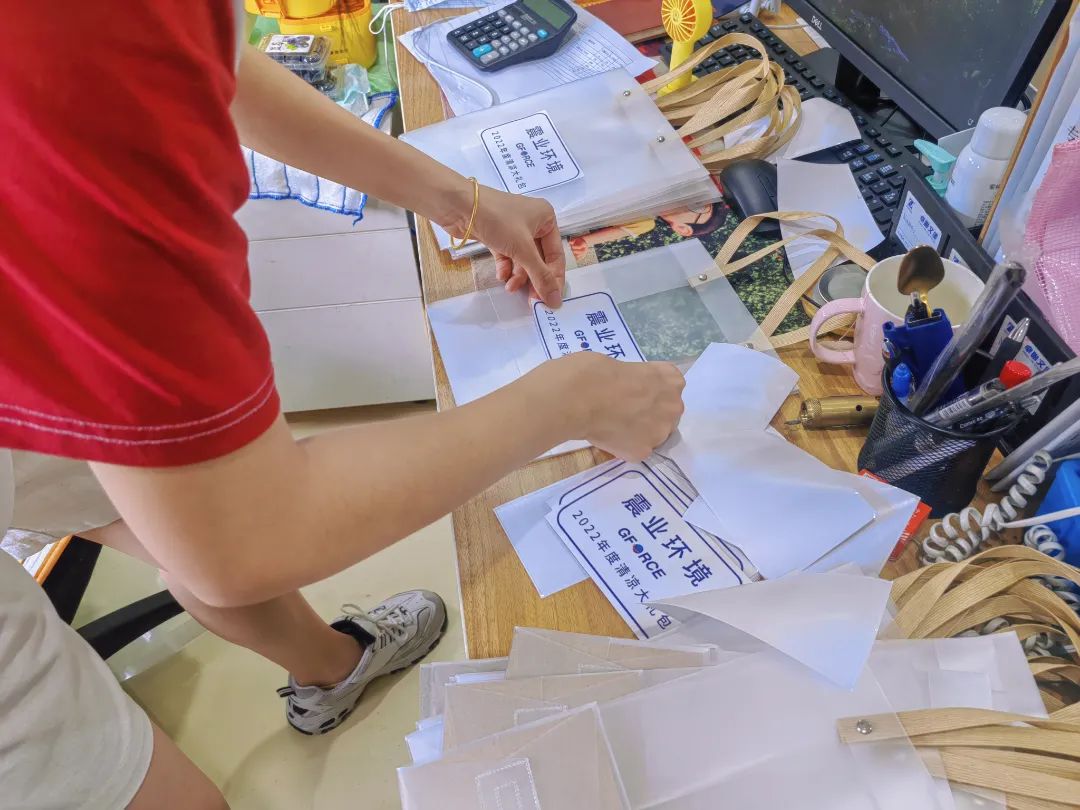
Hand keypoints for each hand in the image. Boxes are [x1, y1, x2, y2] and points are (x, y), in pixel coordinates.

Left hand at [448, 184, 564, 307]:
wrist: (459, 206)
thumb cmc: (498, 221)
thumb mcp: (523, 249)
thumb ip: (540, 276)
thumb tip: (556, 301)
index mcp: (546, 218)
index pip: (556, 255)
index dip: (554, 278)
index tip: (551, 300)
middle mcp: (533, 222)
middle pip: (539, 259)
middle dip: (534, 279)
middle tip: (532, 301)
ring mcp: (514, 229)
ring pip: (522, 259)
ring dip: (518, 275)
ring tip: (509, 287)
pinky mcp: (497, 235)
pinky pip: (507, 256)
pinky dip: (505, 267)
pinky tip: (501, 276)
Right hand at [538, 354, 684, 461]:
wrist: (579, 396)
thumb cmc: (596, 371)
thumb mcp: (624, 366)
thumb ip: (636, 382)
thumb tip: (627, 392)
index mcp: (671, 379)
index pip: (670, 387)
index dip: (651, 391)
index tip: (634, 392)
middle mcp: (673, 406)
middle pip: (667, 413)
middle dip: (650, 414)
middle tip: (624, 411)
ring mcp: (660, 432)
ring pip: (653, 435)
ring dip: (639, 432)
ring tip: (613, 426)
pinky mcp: (643, 452)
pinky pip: (636, 450)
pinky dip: (624, 446)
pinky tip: (608, 436)